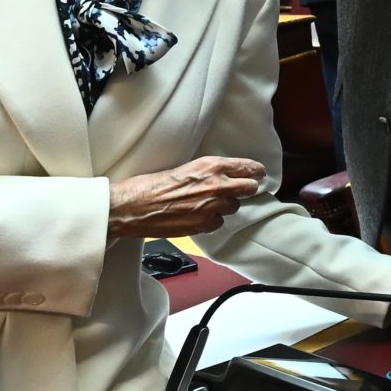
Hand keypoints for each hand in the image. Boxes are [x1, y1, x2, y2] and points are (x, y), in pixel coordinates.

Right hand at [107, 156, 262, 240]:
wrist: (132, 206)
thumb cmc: (151, 185)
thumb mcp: (185, 168)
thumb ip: (208, 172)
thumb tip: (225, 176)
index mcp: (211, 166)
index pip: (249, 168)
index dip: (255, 172)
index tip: (258, 174)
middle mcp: (217, 185)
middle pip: (250, 188)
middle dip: (245, 189)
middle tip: (238, 191)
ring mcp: (212, 206)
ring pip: (233, 207)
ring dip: (225, 206)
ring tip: (206, 203)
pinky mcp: (204, 224)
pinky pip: (219, 223)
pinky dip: (211, 220)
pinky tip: (197, 216)